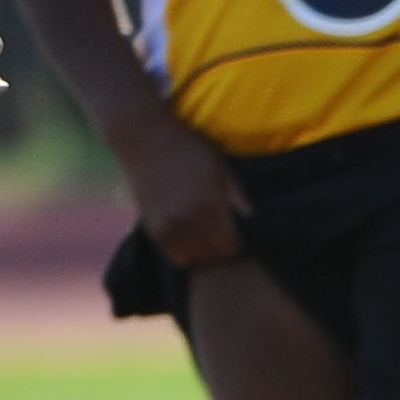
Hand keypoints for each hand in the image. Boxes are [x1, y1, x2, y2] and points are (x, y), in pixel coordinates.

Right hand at [117, 113, 248, 271]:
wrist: (145, 138)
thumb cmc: (190, 150)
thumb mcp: (222, 169)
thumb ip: (238, 198)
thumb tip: (253, 221)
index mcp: (209, 208)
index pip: (232, 246)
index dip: (238, 243)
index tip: (239, 234)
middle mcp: (187, 222)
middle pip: (214, 256)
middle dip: (222, 249)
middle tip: (224, 237)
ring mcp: (166, 227)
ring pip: (194, 260)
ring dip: (204, 254)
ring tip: (208, 239)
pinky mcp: (151, 228)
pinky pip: (174, 256)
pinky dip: (185, 253)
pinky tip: (191, 238)